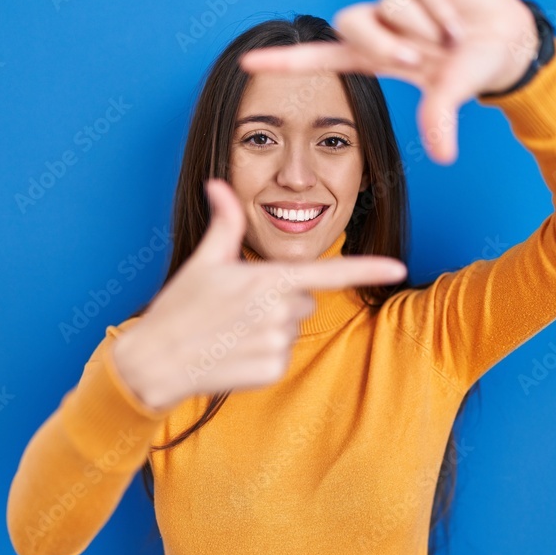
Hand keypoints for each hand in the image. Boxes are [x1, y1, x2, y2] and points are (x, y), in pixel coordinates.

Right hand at [112, 179, 407, 410]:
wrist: (156, 360)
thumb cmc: (180, 307)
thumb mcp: (204, 262)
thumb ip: (224, 224)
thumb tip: (218, 184)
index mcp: (267, 279)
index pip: (329, 272)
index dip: (367, 269)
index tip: (399, 268)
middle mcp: (279, 311)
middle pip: (304, 301)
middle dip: (280, 302)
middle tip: (239, 308)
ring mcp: (277, 342)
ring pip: (293, 328)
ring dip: (271, 328)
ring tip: (233, 331)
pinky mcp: (273, 370)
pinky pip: (283, 356)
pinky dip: (264, 356)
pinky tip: (235, 354)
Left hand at [239, 0, 538, 164]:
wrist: (509, 39)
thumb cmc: (470, 67)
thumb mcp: (452, 93)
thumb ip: (439, 116)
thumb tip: (443, 155)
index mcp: (374, 57)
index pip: (320, 58)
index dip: (286, 61)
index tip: (246, 63)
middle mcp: (381, 26)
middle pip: (352, 23)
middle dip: (385, 42)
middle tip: (420, 58)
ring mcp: (399, 0)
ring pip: (393, 1)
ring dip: (427, 23)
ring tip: (451, 37)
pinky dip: (444, 5)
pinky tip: (458, 17)